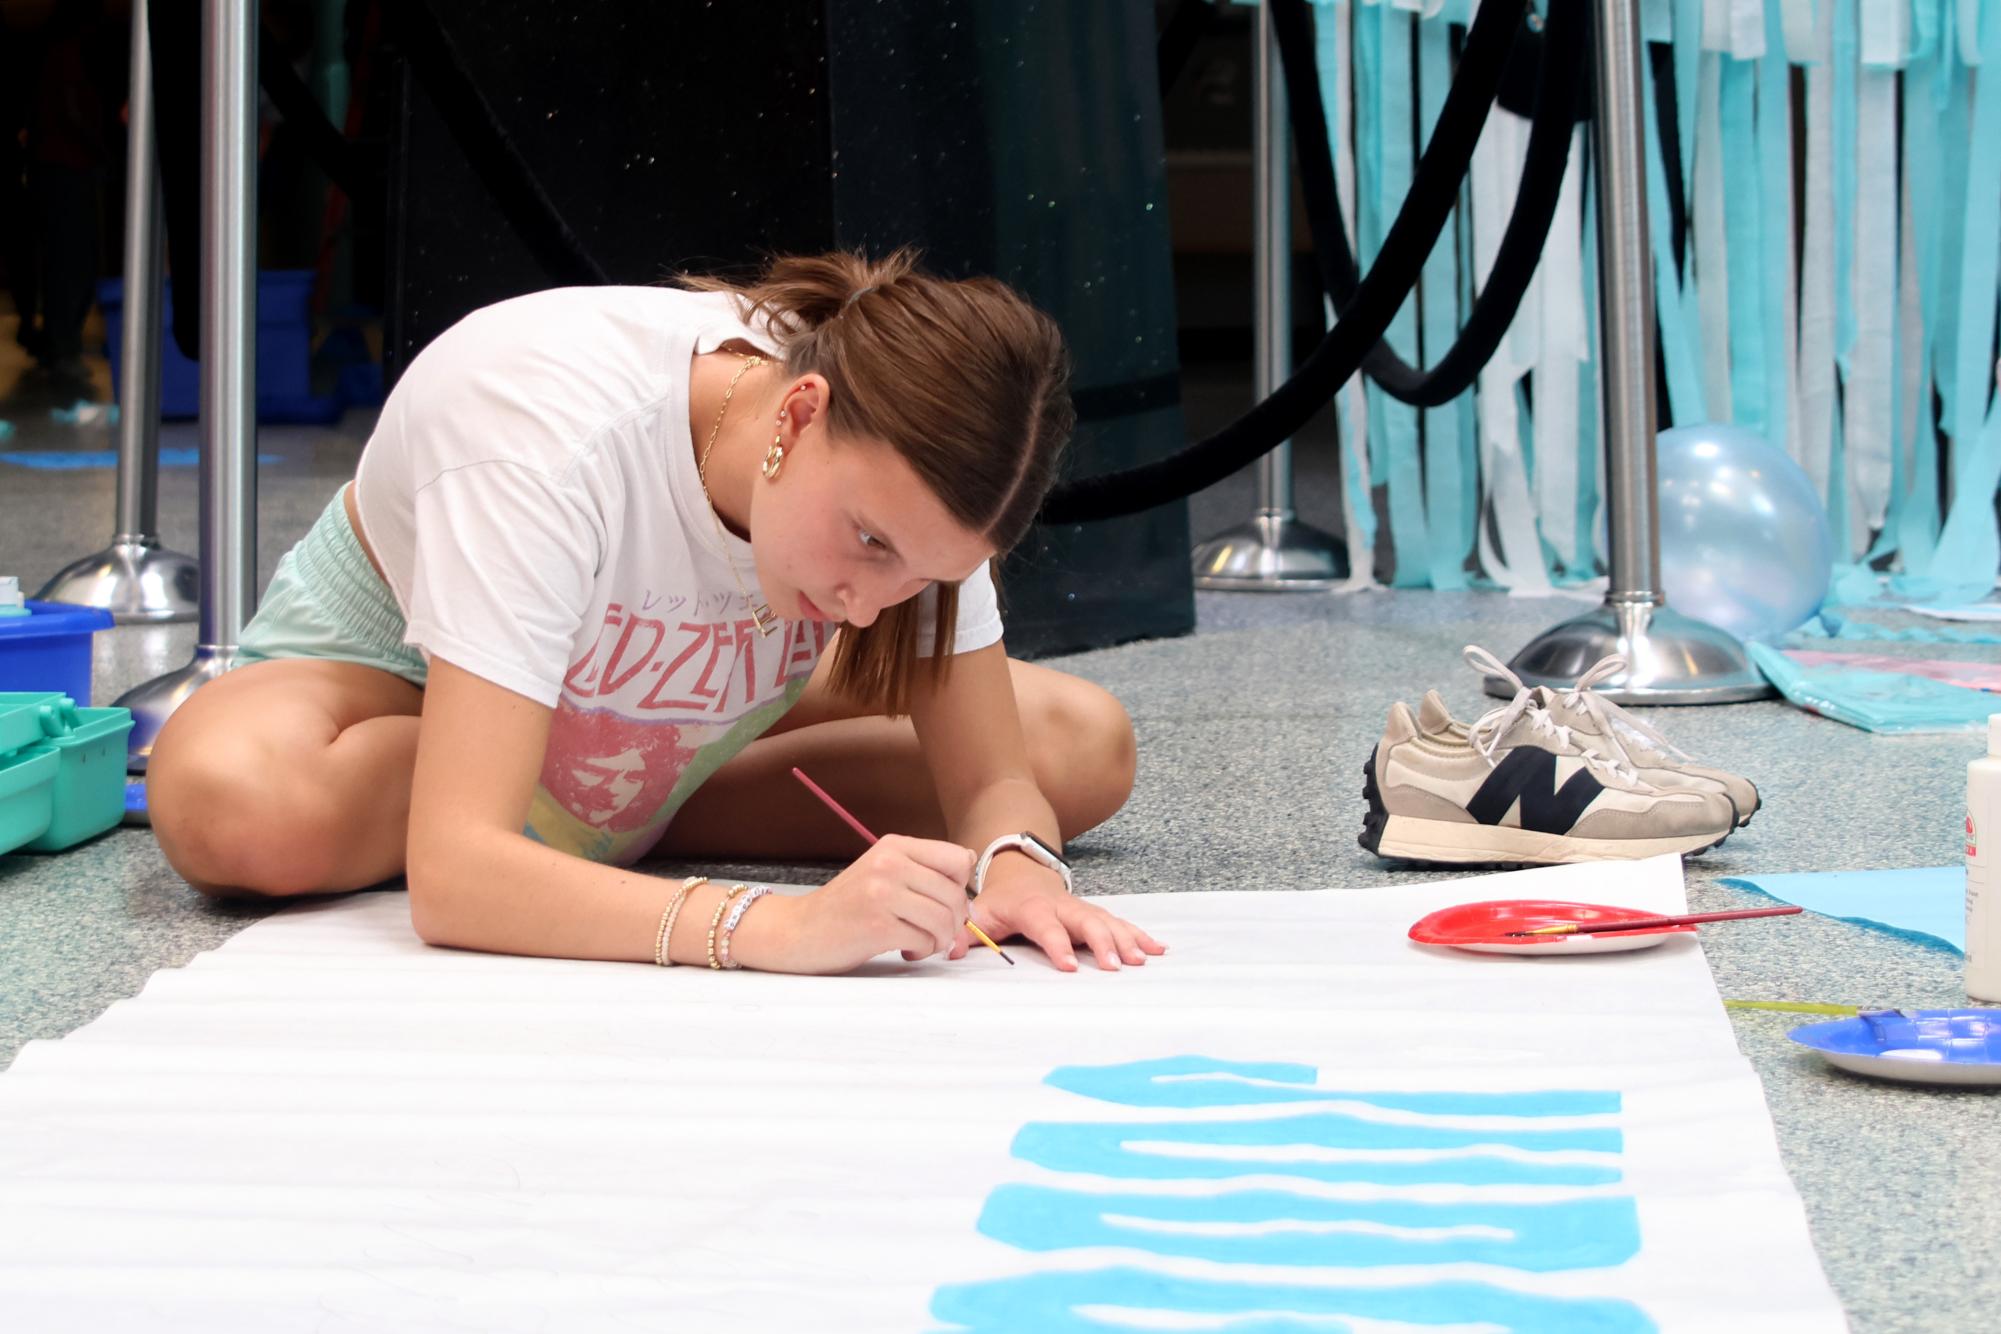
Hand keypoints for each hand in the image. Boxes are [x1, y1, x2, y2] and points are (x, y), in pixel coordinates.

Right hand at [776, 835, 977, 974]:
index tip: (946, 903)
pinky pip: (924, 941)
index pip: (958, 859)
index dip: (962, 886)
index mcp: (894, 846)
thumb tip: (970, 865)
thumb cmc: (846, 906)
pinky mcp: (877, 926)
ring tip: (921, 944)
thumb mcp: (882, 872)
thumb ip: (921, 868)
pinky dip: (921, 952)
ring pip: (944, 920)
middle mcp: (889, 864)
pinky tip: (906, 951)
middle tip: (936, 934)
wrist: (798, 931)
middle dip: (955, 922)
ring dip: (939, 940)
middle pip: (955, 894)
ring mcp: (882, 894)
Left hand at [954, 863, 1167, 972]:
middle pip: (1086, 922)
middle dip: (1103, 943)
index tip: (1069, 967)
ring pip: (1108, 921)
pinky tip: (1159, 949)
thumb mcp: (978, 912)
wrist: (1020, 871)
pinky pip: (1120, 923)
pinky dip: (1140, 935)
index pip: (1046, 925)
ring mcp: (1082, 908)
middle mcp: (1062, 906)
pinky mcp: (1095, 913)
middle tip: (1117, 967)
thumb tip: (950, 952)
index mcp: (1032, 907)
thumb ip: (966, 932)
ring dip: (1126, 940)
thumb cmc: (1000, 900)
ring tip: (1143, 960)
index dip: (1057, 944)